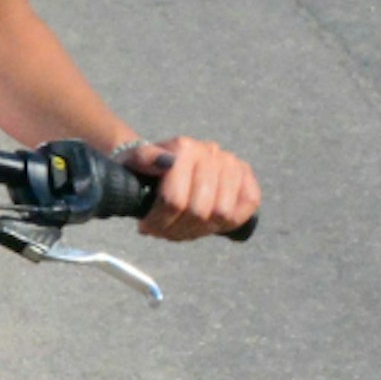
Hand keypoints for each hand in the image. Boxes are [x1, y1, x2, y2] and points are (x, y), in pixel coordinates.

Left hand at [126, 133, 259, 241]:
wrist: (163, 162)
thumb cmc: (144, 168)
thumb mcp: (131, 162)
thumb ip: (143, 159)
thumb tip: (166, 162)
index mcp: (183, 148)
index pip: (174, 200)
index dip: (159, 222)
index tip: (146, 227)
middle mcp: (210, 152)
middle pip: (199, 211)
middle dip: (177, 229)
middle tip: (163, 231)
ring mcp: (231, 162)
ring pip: (222, 214)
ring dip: (199, 229)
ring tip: (182, 228)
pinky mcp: (246, 175)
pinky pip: (249, 204)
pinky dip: (228, 221)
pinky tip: (208, 224)